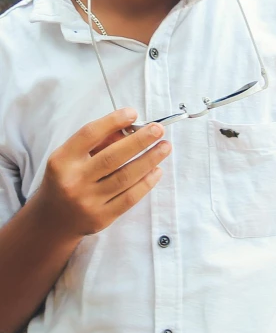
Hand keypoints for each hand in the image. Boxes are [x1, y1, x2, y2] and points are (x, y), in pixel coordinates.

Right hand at [36, 107, 170, 239]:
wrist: (54, 219)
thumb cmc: (68, 178)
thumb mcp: (71, 156)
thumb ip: (98, 142)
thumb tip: (131, 128)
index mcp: (63, 160)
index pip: (89, 134)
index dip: (113, 121)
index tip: (133, 113)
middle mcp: (73, 181)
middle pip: (112, 157)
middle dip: (140, 140)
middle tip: (158, 129)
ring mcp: (88, 201)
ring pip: (125, 177)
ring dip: (149, 160)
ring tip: (165, 147)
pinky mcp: (101, 218)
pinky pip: (129, 198)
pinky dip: (146, 183)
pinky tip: (157, 170)